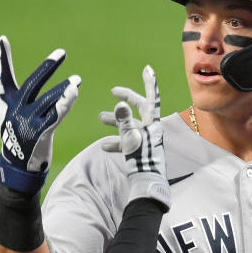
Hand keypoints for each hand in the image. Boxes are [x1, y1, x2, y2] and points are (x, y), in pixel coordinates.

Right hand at [0, 35, 80, 194]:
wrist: (17, 167)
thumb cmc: (14, 139)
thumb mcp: (5, 119)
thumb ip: (2, 100)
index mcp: (8, 104)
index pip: (4, 78)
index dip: (3, 58)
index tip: (2, 39)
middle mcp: (17, 110)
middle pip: (32, 84)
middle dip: (47, 67)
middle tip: (61, 53)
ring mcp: (28, 121)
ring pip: (48, 99)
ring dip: (63, 89)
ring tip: (77, 79)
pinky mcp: (40, 133)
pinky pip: (56, 114)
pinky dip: (65, 103)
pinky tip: (73, 92)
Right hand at [100, 66, 169, 209]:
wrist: (147, 183)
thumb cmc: (141, 161)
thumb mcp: (130, 138)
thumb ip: (124, 120)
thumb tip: (120, 103)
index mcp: (151, 122)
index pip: (151, 97)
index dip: (149, 82)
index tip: (147, 69)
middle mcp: (150, 129)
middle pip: (138, 108)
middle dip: (125, 99)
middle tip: (113, 91)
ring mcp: (146, 140)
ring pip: (130, 125)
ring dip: (115, 121)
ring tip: (100, 118)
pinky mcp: (141, 151)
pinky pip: (127, 141)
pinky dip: (116, 141)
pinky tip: (104, 145)